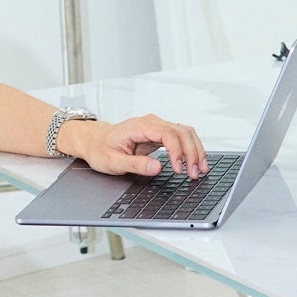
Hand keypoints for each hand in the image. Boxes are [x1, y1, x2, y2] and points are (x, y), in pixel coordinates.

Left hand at [57, 113, 207, 180]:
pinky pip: (182, 138)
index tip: (179, 169)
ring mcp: (158, 127)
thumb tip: (157, 167)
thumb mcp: (113, 161)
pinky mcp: (161, 134)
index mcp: (139, 126)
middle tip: (194, 173)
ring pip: (185, 133)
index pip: (167, 134)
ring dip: (196, 150)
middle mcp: (151, 123)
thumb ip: (135, 164)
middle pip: (181, 131)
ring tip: (200, 169)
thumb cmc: (101, 149)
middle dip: (192, 152)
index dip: (177, 151)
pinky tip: (195, 162)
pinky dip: (191, 149)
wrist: (96, 141)